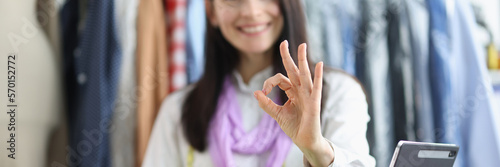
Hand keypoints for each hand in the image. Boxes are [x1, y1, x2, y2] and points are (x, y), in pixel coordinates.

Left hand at [253, 40, 333, 165]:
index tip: (262, 92)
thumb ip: (266, 104)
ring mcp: (309, 95)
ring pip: (304, 74)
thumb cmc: (294, 127)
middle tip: (283, 42)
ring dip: (302, 60)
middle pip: (293, 70)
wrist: (305, 141)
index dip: (269, 83)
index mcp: (293, 92)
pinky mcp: (314, 102)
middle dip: (288, 56)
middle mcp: (301, 90)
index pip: (280, 79)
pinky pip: (317, 87)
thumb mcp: (277, 114)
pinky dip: (318, 76)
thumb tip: (256, 92)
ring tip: (302, 45)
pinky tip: (318, 64)